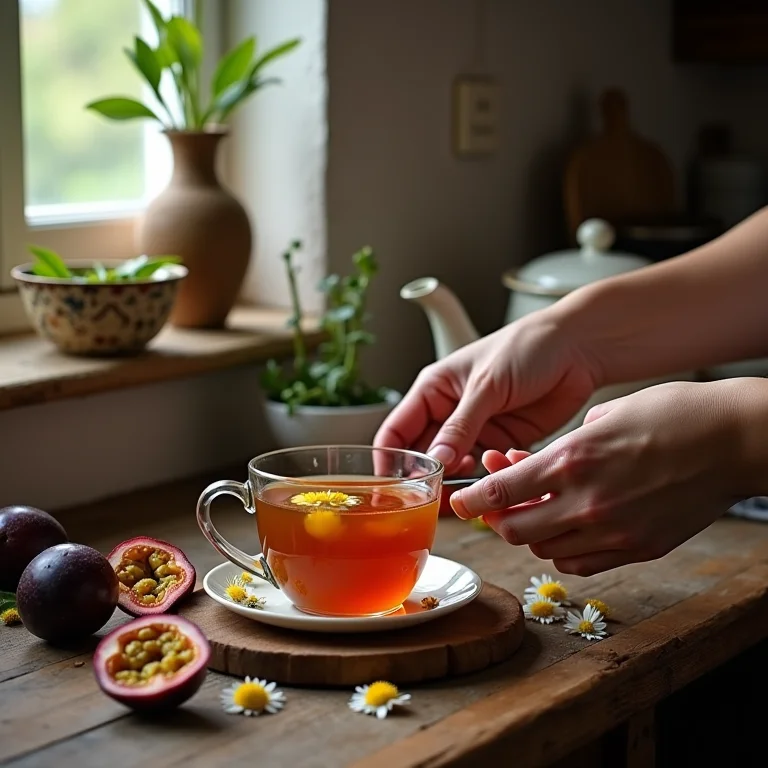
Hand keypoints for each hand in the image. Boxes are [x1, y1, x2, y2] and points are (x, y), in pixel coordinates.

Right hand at [374, 312, 599, 474]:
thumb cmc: (525, 348)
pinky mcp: (503, 442)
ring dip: (458, 481)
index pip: (396, 433)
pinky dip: (488, 478)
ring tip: (468, 485)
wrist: (577, 348)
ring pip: (454, 469)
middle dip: (426, 479)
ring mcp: (476, 430)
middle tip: (433, 498)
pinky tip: (496, 473)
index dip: (389, 462)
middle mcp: (450, 413)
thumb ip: (460, 427)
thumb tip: (436, 463)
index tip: (392, 489)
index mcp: (433, 391)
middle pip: (423, 457)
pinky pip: (486, 470)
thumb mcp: (486, 386)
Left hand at [451, 380, 750, 575]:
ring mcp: (615, 531)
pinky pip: (584, 563)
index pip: (501, 492)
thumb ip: (562, 448)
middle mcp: (588, 503)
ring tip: (538, 508)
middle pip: (516, 531)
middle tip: (500, 502)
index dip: (473, 500)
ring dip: (532, 533)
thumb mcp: (603, 415)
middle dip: (499, 518)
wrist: (733, 439)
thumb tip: (533, 465)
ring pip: (547, 550)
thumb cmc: (672, 414)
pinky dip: (564, 550)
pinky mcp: (640, 548)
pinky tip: (568, 528)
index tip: (461, 501)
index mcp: (573, 461)